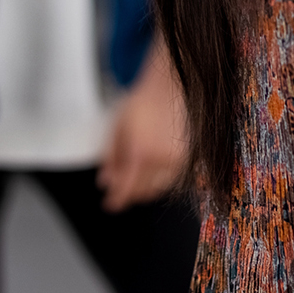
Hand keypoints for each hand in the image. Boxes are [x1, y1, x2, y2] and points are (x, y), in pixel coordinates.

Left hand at [97, 49, 187, 211]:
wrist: (169, 88)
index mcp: (141, 153)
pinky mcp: (188, 158)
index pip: (127, 189)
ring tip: (133, 179)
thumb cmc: (141, 104)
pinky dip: (158, 181)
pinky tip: (150, 171)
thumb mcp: (118, 128)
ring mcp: (178, 160)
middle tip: (118, 190)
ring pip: (158, 188)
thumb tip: (105, 181)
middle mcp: (161, 160)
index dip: (116, 200)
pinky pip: (171, 179)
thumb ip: (111, 158)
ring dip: (144, 189)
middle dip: (129, 193)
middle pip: (142, 192)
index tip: (110, 204)